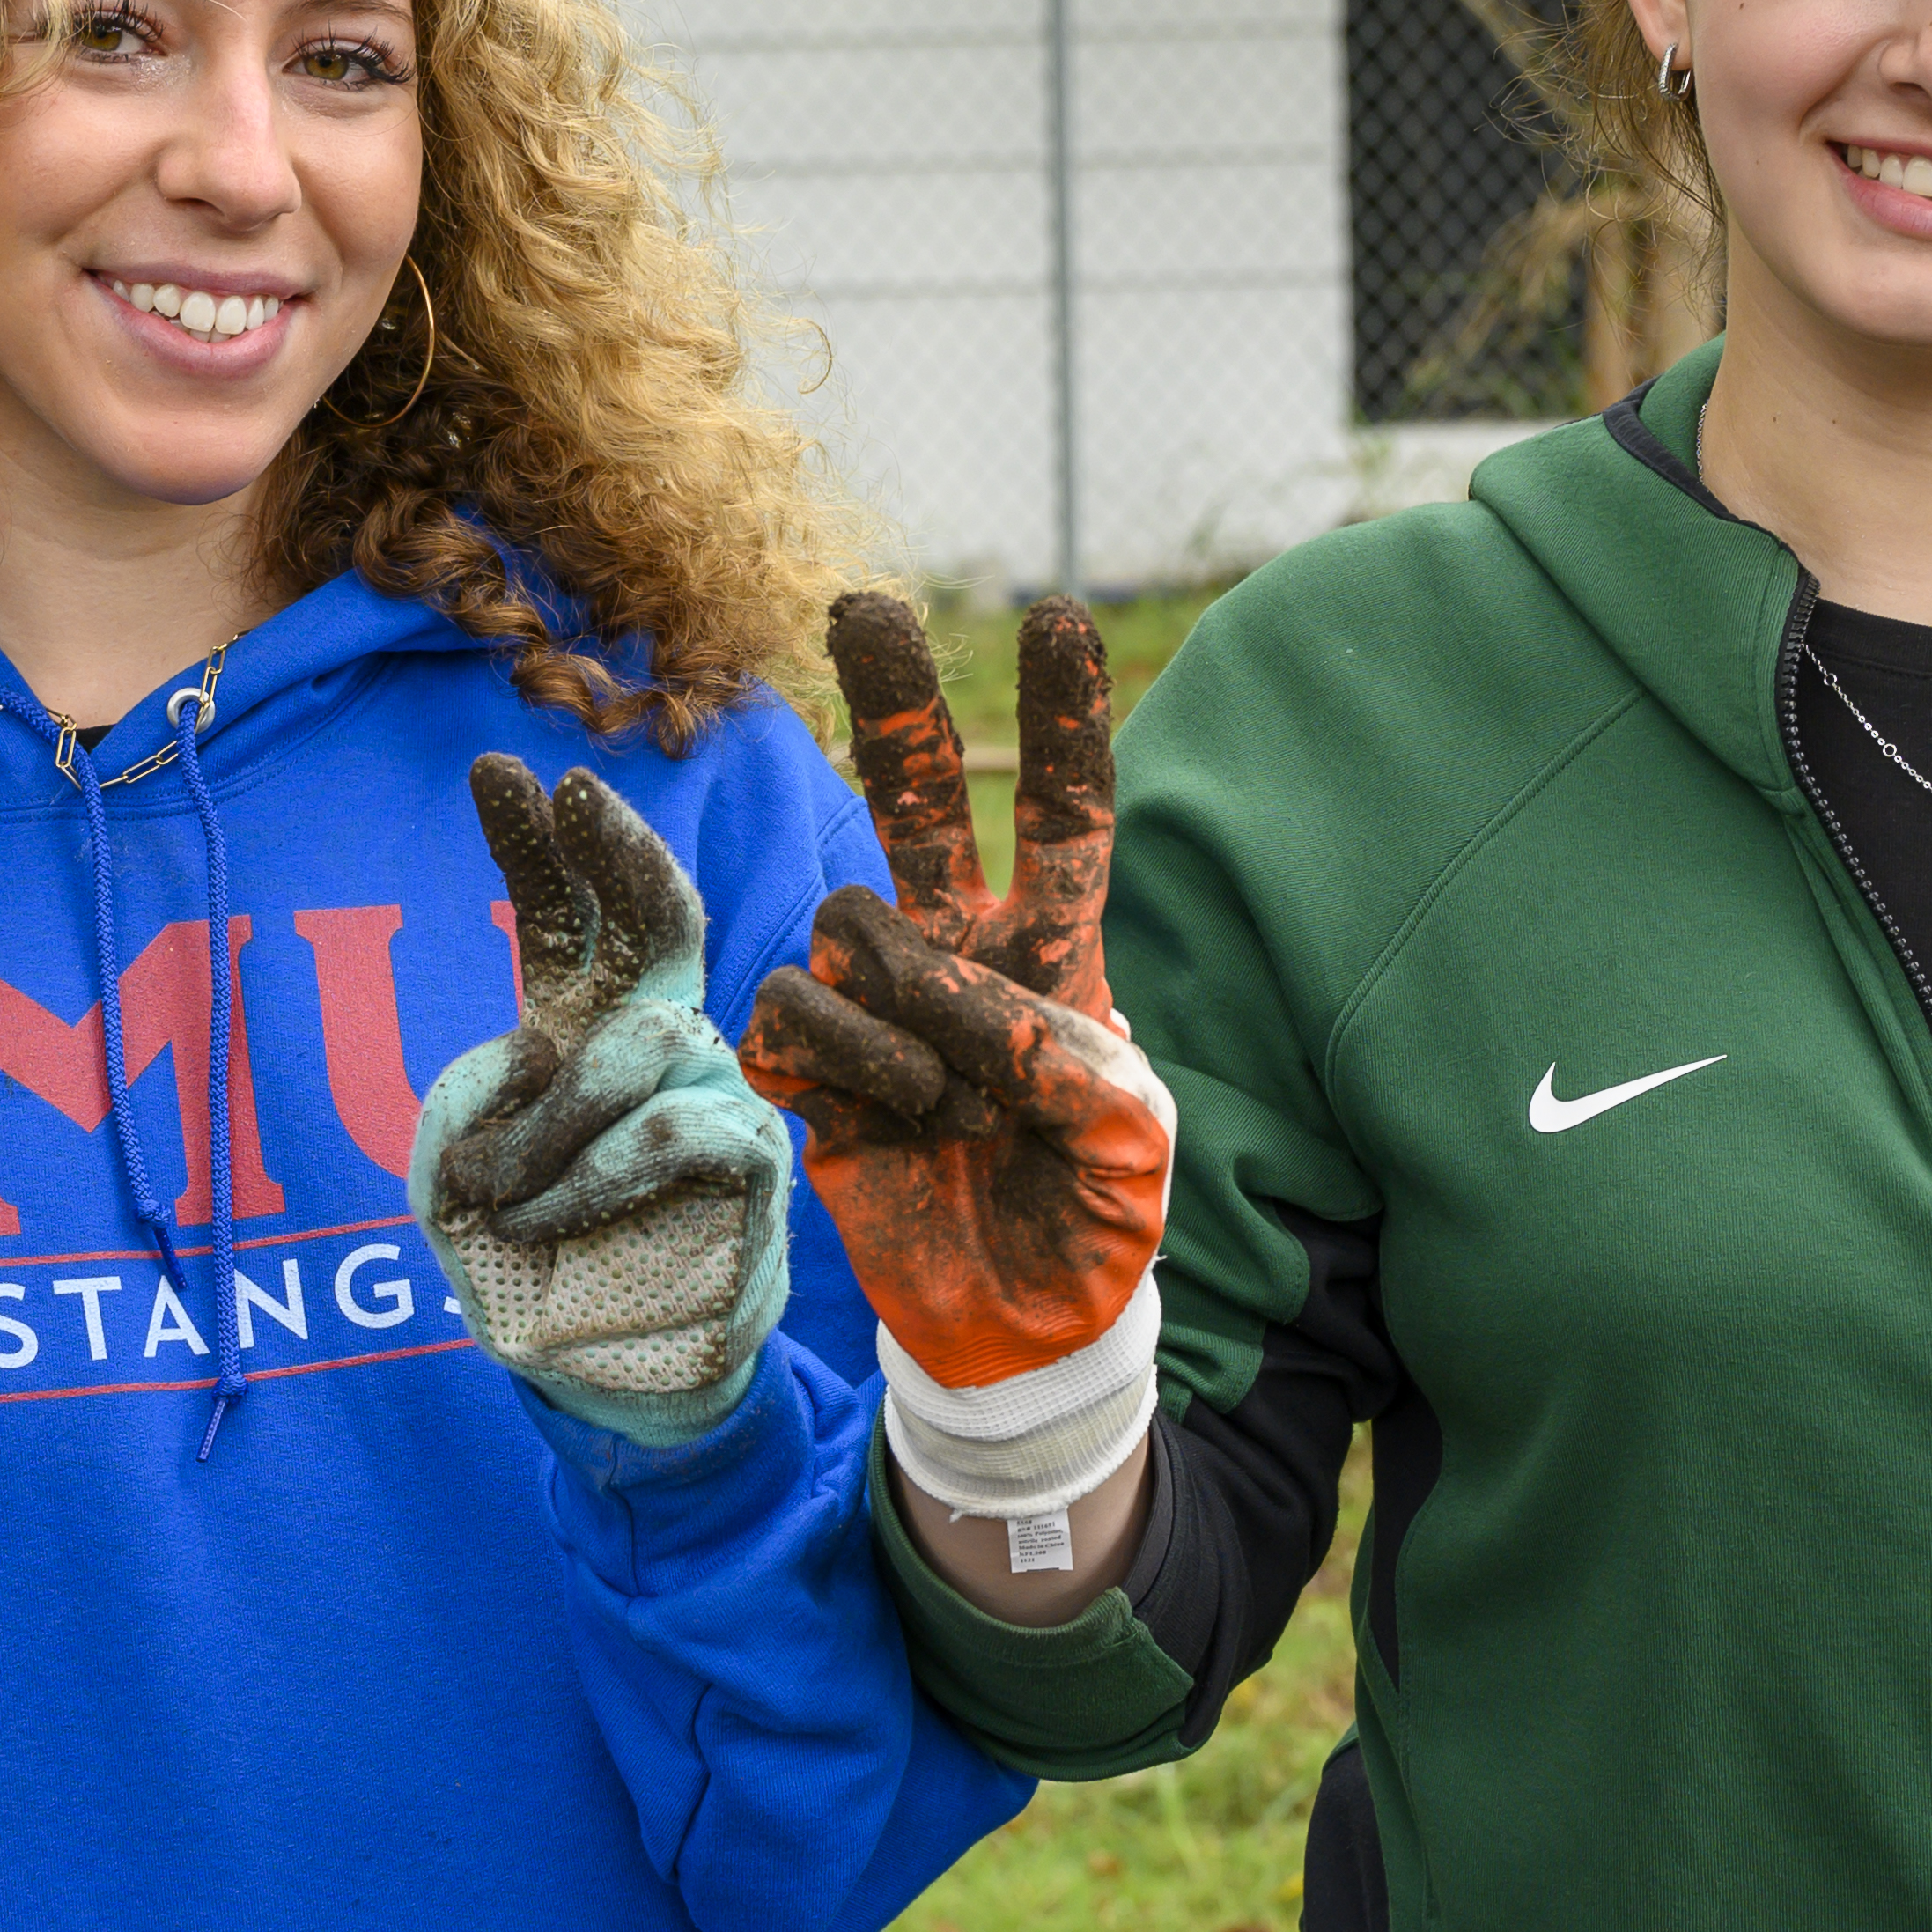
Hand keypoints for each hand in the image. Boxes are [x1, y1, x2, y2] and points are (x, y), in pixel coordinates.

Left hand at [414, 755, 791, 1444]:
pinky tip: (540, 1212)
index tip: (494, 771)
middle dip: (620, 844)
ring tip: (482, 1193)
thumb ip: (472, 1108)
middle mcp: (660, 1047)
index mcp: (584, 1034)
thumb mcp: (461, 1182)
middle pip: (662, 918)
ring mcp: (715, 1097)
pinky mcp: (755, 1164)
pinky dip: (593, 1171)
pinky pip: (673, 1130)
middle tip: (574, 789)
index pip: (571, 921)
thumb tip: (528, 1055)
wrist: (608, 1385)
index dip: (537, 850)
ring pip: (639, 1049)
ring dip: (545, 1122)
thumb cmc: (537, 1275)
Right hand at [741, 594, 1168, 1393]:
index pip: (1064, 819)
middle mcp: (957, 954)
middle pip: (919, 799)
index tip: (1058, 617)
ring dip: (907, 1008)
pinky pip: (799, 1010)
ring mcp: (876, 1004)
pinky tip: (892, 1125)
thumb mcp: (1132, 1140)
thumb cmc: (1095, 1222)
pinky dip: (852, 1064)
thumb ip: (1067, 1054)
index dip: (1062, 723)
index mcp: (1056, 953)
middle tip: (867, 608)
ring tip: (953, 1107)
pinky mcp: (810, 1064)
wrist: (1022, 1323)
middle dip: (897, 702)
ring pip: (849, 919)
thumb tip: (954, 996)